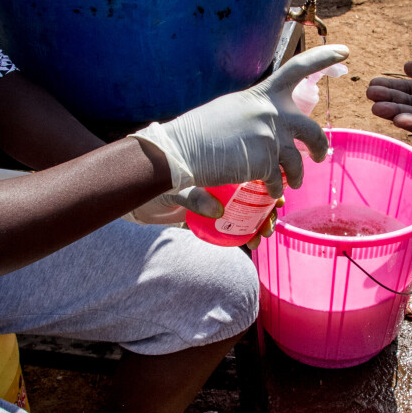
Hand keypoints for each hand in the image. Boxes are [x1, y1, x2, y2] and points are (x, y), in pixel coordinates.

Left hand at [123, 187, 283, 248]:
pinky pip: (230, 229)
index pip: (250, 176)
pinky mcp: (207, 221)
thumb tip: (217, 211)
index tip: (279, 198)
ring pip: (245, 215)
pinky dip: (242, 236)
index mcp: (218, 169)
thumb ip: (194, 197)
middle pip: (253, 197)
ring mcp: (215, 203)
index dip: (269, 186)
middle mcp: (220, 185)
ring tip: (262, 236)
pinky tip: (250, 243)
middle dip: (267, 211)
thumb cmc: (152, 185)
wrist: (132, 199)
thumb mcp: (175, 186)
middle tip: (270, 224)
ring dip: (258, 225)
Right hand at [131, 44, 349, 197]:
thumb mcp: (232, 111)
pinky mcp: (265, 160)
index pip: (297, 68)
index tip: (344, 51)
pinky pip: (279, 178)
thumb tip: (269, 127)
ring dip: (298, 175)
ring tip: (294, 183)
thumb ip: (255, 116)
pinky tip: (271, 191)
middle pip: (311, 129)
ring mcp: (270, 136)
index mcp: (261, 95)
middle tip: (320, 156)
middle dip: (319, 146)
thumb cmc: (200, 131)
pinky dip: (274, 188)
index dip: (323, 58)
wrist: (180, 150)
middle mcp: (271, 111)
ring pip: (298, 161)